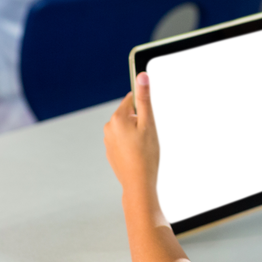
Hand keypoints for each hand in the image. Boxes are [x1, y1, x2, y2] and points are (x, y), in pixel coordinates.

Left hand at [104, 72, 164, 200]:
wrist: (140, 185)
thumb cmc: (147, 156)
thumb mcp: (150, 123)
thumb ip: (146, 98)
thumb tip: (143, 75)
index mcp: (118, 118)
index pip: (133, 99)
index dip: (146, 108)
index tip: (151, 121)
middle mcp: (110, 128)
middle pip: (131, 114)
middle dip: (142, 121)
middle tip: (150, 136)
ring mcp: (109, 142)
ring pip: (129, 129)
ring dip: (138, 134)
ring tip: (146, 148)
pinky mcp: (112, 153)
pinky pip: (125, 142)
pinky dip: (133, 145)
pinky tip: (141, 155)